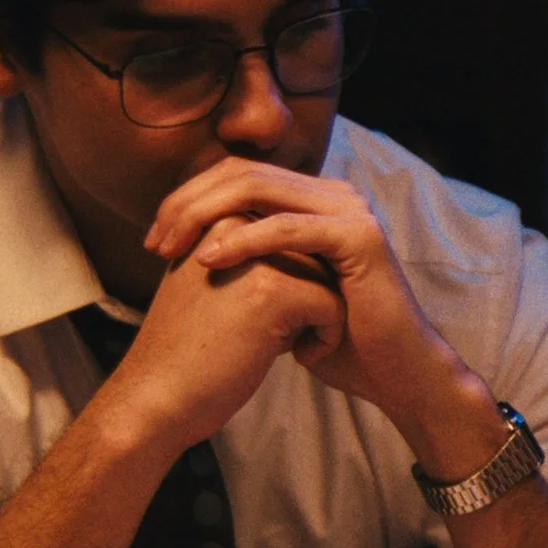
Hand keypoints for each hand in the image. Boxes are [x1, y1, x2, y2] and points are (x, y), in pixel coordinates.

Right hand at [99, 213, 346, 453]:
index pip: (290, 233)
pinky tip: (299, 358)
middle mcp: (234, 223)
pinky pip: (333, 305)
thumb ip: (248, 255)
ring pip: (329, 274)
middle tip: (276, 334)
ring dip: (321, 314)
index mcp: (217, 215)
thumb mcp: (211, 283)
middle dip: (309, 293)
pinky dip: (328, 336)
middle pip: (313, 249)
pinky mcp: (274, 291)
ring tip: (285, 344)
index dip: (294, 278)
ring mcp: (254, 256)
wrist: (156, 397)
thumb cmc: (188, 349)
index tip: (266, 317)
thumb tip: (312, 250)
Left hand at [144, 159, 508, 471]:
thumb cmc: (337, 342)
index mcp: (314, 200)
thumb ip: (252, 261)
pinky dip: (243, 240)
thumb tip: (194, 247)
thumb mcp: (282, 293)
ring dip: (204, 214)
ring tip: (170, 248)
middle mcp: (333, 194)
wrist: (394, 375)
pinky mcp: (359, 236)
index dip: (188, 200)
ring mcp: (350, 210)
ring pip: (258, 189)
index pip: (237, 176)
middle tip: (153, 241)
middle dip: (187, 203)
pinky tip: (208, 261)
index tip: (153, 241)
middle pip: (242, 173)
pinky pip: (287, 227)